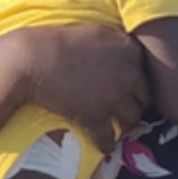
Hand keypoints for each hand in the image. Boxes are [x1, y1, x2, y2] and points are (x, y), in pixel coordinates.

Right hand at [17, 26, 150, 153]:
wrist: (32, 59)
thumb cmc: (58, 41)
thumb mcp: (96, 32)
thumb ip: (116, 45)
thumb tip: (126, 53)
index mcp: (130, 50)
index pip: (146, 72)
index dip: (137, 83)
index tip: (132, 90)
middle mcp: (129, 73)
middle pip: (144, 97)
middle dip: (136, 104)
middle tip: (127, 110)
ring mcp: (114, 96)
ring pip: (132, 118)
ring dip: (125, 125)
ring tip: (120, 128)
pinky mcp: (96, 116)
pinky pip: (108, 136)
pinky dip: (106, 143)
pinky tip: (105, 146)